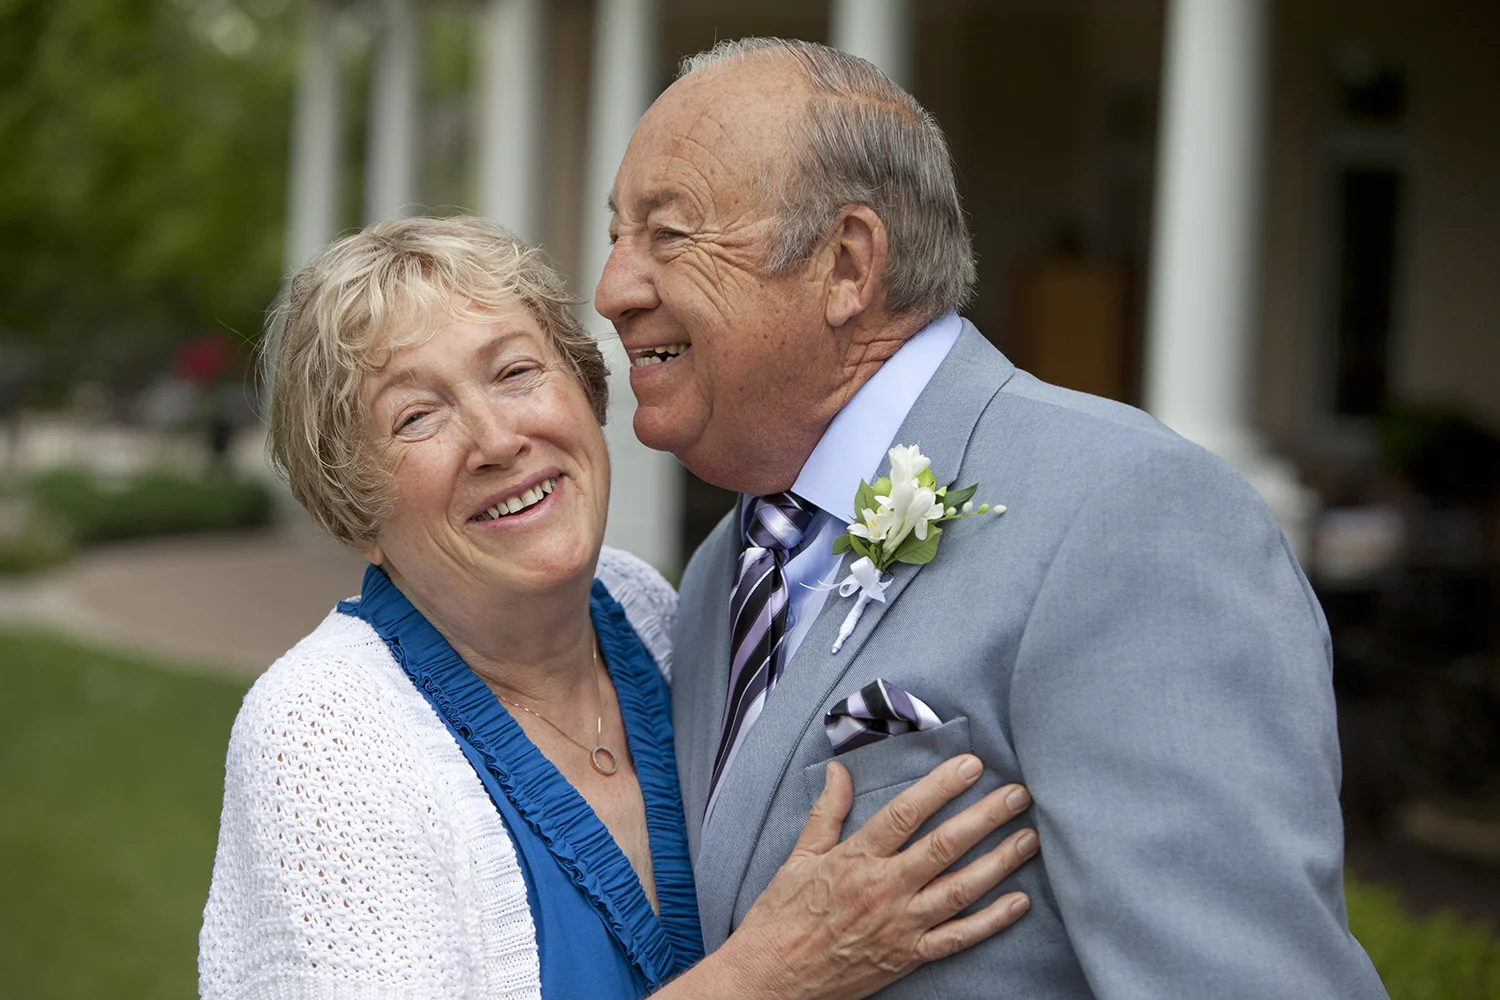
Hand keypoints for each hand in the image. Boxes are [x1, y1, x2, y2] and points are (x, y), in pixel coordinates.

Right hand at [701, 754, 1036, 999]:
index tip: (972, 765)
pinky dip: (991, 921)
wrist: (771, 977)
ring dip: (999, 862)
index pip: (906, 813)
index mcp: (856, 859)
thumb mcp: (799, 857)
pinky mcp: (907, 956)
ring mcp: (899, 925)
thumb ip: (827, 812)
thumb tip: (840, 771)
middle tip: (1018, 794)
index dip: (942, 786)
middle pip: (944, 846)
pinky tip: (1018, 902)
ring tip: (1028, 839)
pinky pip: (958, 938)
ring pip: (960, 889)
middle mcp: (883, 889)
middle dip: (985, 817)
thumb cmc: (781, 916)